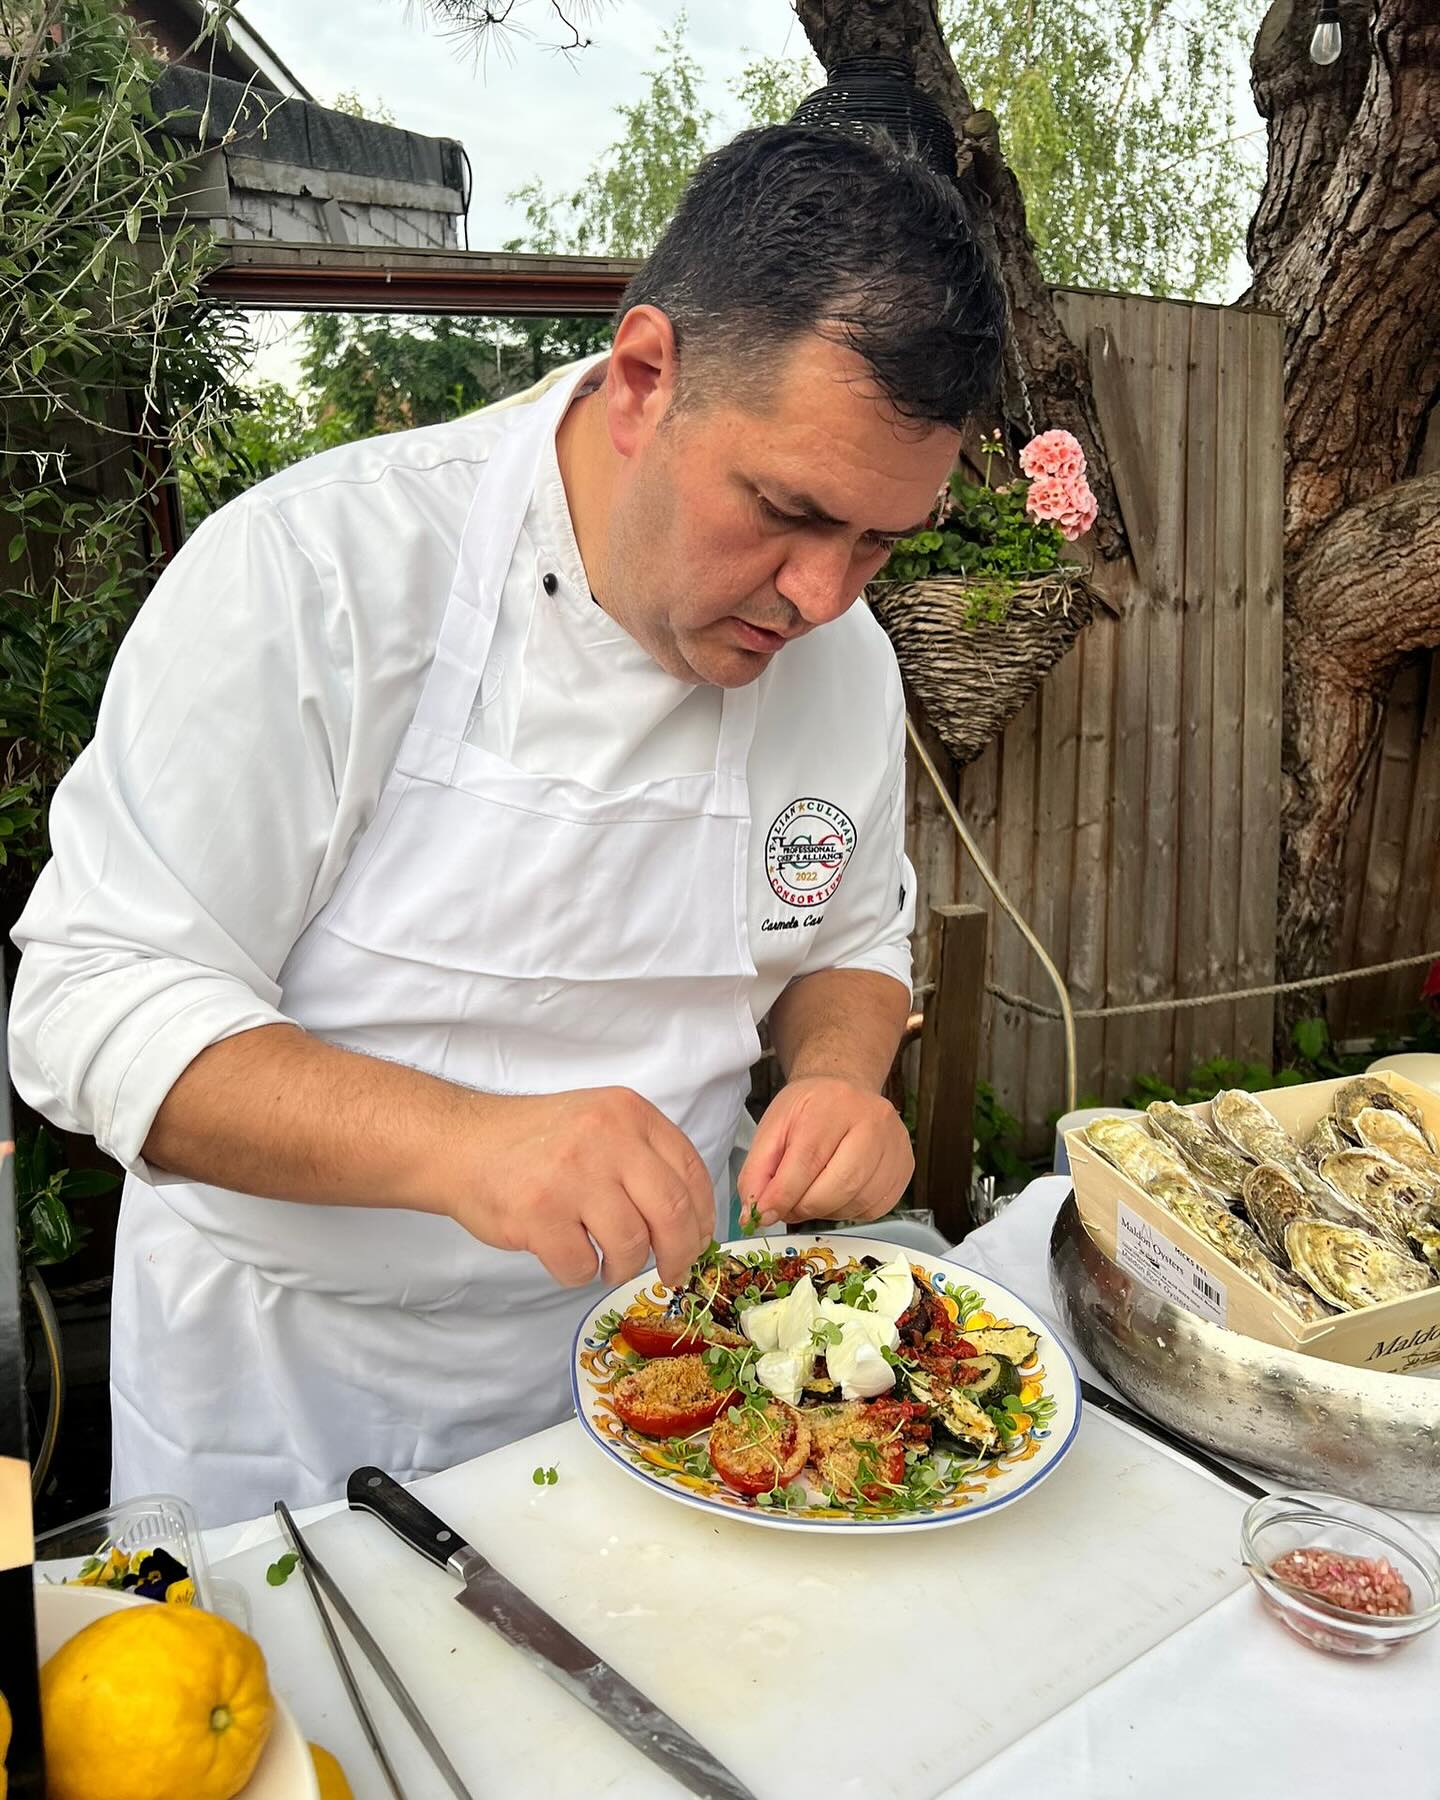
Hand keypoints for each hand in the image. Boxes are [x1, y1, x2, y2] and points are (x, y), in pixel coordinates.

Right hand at [451, 1087, 715, 1289]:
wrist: (460, 1144)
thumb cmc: (534, 1142)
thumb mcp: (599, 1123)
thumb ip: (644, 1158)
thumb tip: (693, 1223)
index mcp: (629, 1113)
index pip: (691, 1170)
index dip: (703, 1216)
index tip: (698, 1241)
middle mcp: (607, 1137)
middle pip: (672, 1212)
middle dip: (679, 1253)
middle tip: (672, 1272)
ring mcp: (572, 1175)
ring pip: (631, 1244)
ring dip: (622, 1266)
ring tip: (605, 1263)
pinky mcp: (539, 1214)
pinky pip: (581, 1267)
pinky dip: (578, 1274)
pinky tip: (566, 1255)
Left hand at [736, 1077, 912, 1228]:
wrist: (846, 1089)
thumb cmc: (809, 1108)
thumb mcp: (773, 1127)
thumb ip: (757, 1171)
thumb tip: (754, 1214)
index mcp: (833, 1105)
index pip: (807, 1161)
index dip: (782, 1196)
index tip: (763, 1214)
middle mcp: (872, 1121)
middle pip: (838, 1186)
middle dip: (804, 1207)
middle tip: (787, 1207)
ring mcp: (894, 1144)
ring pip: (857, 1201)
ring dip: (826, 1211)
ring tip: (812, 1194)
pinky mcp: (905, 1166)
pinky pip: (875, 1207)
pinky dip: (849, 1211)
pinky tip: (837, 1193)